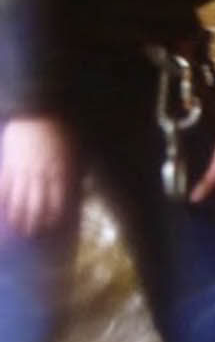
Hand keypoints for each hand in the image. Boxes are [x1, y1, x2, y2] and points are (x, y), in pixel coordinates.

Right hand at [0, 116, 74, 235]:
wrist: (38, 107)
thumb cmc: (60, 125)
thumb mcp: (74, 146)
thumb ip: (74, 167)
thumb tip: (79, 182)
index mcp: (61, 169)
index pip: (58, 201)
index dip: (54, 217)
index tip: (52, 228)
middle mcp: (42, 173)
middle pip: (36, 205)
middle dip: (34, 223)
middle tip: (32, 235)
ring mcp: (24, 169)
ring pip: (18, 200)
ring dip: (17, 217)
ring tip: (16, 228)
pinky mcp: (9, 163)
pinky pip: (4, 187)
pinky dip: (2, 200)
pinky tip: (1, 210)